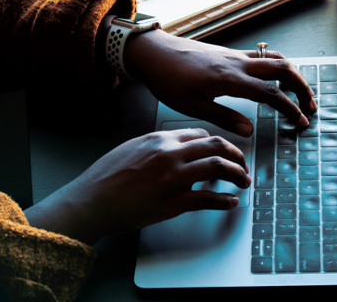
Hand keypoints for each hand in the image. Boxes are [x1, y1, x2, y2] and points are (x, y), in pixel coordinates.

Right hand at [24, 128, 250, 244]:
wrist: (92, 200)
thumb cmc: (107, 174)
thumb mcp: (133, 147)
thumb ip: (159, 144)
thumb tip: (181, 147)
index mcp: (161, 139)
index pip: (201, 134)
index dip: (218, 143)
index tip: (224, 151)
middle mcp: (171, 154)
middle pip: (216, 146)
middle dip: (237, 154)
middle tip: (243, 163)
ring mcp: (174, 178)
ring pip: (218, 168)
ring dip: (238, 174)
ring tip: (244, 181)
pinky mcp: (173, 203)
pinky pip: (208, 199)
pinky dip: (224, 201)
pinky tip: (231, 202)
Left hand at [124, 29, 316, 136]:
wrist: (155, 53)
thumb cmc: (169, 80)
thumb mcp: (193, 106)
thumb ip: (224, 117)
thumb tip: (250, 130)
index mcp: (230, 79)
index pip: (271, 93)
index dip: (290, 108)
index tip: (301, 122)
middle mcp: (238, 63)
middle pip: (283, 68)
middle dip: (302, 87)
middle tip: (310, 106)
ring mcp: (235, 55)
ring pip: (274, 58)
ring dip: (292, 74)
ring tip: (299, 91)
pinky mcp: (229, 52)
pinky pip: (261, 55)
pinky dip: (277, 66)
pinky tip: (274, 78)